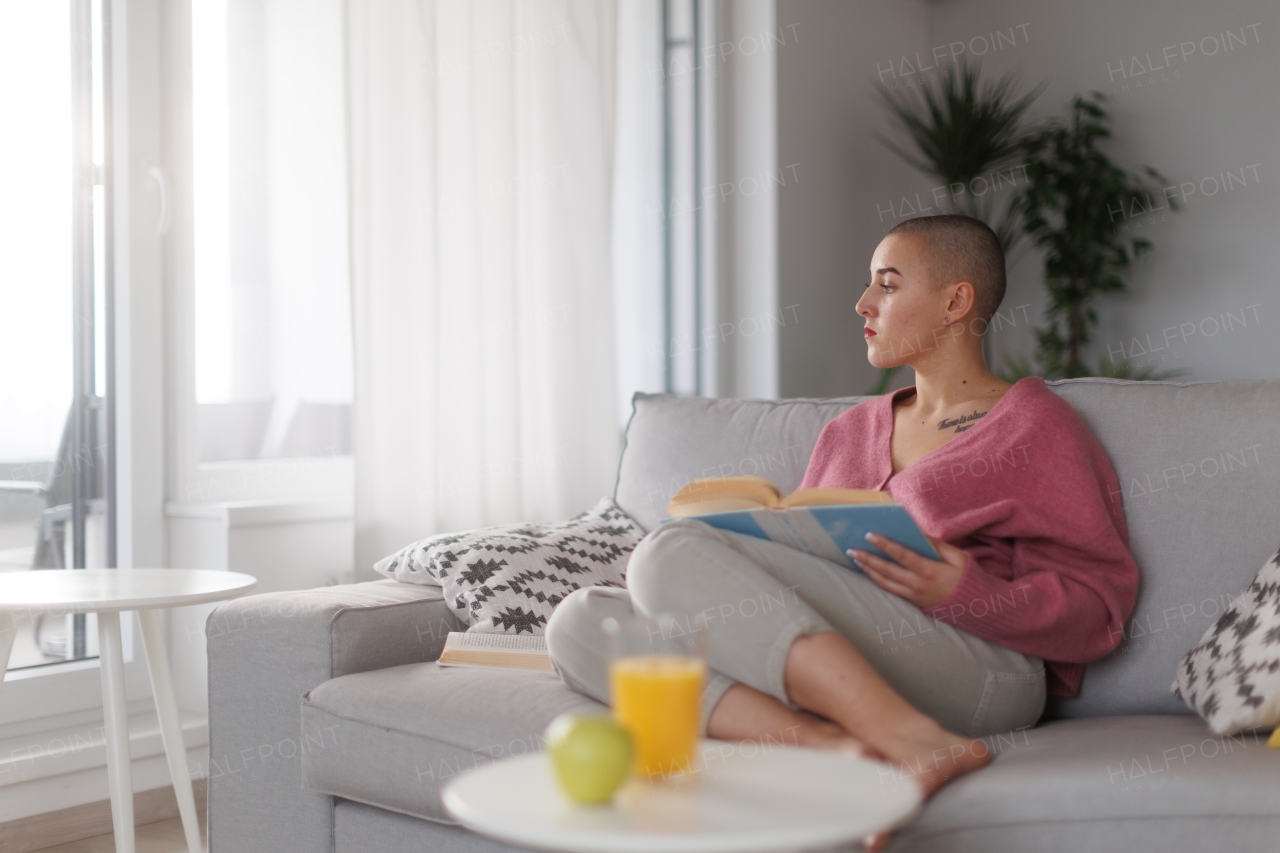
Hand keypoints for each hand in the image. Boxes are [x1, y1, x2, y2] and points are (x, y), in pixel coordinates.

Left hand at [847, 532, 965, 607]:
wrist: (973, 605)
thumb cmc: (965, 576)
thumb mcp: (957, 556)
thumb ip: (936, 544)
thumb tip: (917, 533)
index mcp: (929, 570)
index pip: (901, 555)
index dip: (884, 544)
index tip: (869, 534)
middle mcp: (917, 584)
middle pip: (886, 570)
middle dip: (867, 559)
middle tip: (851, 549)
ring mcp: (913, 595)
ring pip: (884, 582)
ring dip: (868, 570)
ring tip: (855, 558)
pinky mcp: (912, 601)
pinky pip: (890, 590)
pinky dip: (877, 579)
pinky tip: (868, 571)